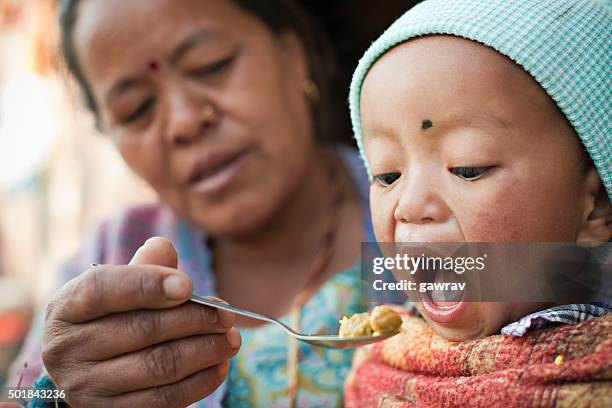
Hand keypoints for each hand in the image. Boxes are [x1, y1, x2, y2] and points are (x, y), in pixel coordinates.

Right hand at [42, 237, 240, 407]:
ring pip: (159, 365)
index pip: (104, 289)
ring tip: (231, 339)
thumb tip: (163, 248)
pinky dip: (200, 381)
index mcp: (66, 308)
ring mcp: (85, 387)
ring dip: (205, 350)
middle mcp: (67, 349)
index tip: (189, 286)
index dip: (148, 284)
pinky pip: (164, 399)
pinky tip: (219, 365)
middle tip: (227, 315)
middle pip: (142, 328)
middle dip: (195, 319)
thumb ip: (142, 268)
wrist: (85, 372)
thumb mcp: (115, 290)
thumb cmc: (109, 319)